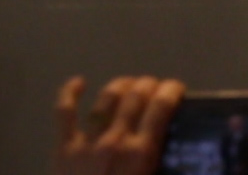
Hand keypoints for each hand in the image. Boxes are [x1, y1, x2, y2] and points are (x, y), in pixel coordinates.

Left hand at [51, 74, 185, 174]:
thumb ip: (161, 170)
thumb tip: (184, 167)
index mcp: (141, 154)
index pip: (161, 107)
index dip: (172, 90)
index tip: (178, 89)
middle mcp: (116, 139)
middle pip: (136, 95)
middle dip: (151, 84)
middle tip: (157, 88)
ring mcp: (88, 140)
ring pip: (107, 97)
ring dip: (122, 84)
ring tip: (131, 85)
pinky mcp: (63, 146)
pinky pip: (65, 111)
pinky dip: (70, 91)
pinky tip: (79, 81)